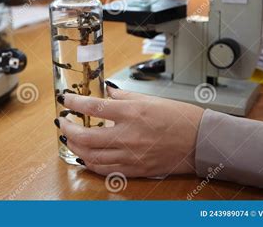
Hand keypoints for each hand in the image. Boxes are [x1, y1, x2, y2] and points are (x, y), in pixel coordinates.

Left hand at [57, 83, 203, 177]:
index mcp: (131, 113)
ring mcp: (130, 155)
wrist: (199, 141)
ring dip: (75, 147)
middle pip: (85, 136)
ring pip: (90, 156)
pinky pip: (104, 170)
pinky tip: (85, 156)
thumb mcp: (149, 99)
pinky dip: (90, 163)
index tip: (65, 100)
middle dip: (68, 129)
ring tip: (70, 139)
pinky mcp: (134, 170)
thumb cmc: (179, 118)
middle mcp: (128, 135)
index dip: (74, 103)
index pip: (93, 107)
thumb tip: (106, 93)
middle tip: (63, 123)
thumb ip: (123, 97)